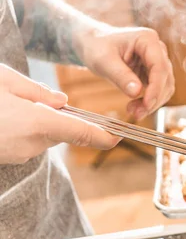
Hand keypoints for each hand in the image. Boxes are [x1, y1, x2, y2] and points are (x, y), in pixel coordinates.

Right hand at [0, 64, 118, 163]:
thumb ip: (37, 91)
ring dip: (38, 120)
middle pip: (63, 129)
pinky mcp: (8, 158)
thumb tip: (63, 101)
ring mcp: (19, 154)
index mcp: (38, 123)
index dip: (105, 136)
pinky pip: (27, 141)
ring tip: (10, 103)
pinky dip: (24, 129)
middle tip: (29, 96)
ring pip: (44, 134)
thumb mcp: (3, 81)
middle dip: (58, 114)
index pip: (83, 133)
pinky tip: (5, 116)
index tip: (121, 135)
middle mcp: (33, 144)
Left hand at [77, 26, 174, 119]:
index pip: (160, 66)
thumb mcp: (103, 61)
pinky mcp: (153, 72)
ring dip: (153, 102)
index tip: (147, 104)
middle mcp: (157, 49)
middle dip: (154, 98)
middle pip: (165, 78)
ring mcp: (157, 61)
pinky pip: (158, 90)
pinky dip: (149, 101)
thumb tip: (137, 92)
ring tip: (134, 112)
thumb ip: (120, 75)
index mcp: (147, 39)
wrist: (92, 43)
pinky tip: (136, 107)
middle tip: (137, 113)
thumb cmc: (96, 46)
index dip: (156, 87)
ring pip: (165, 86)